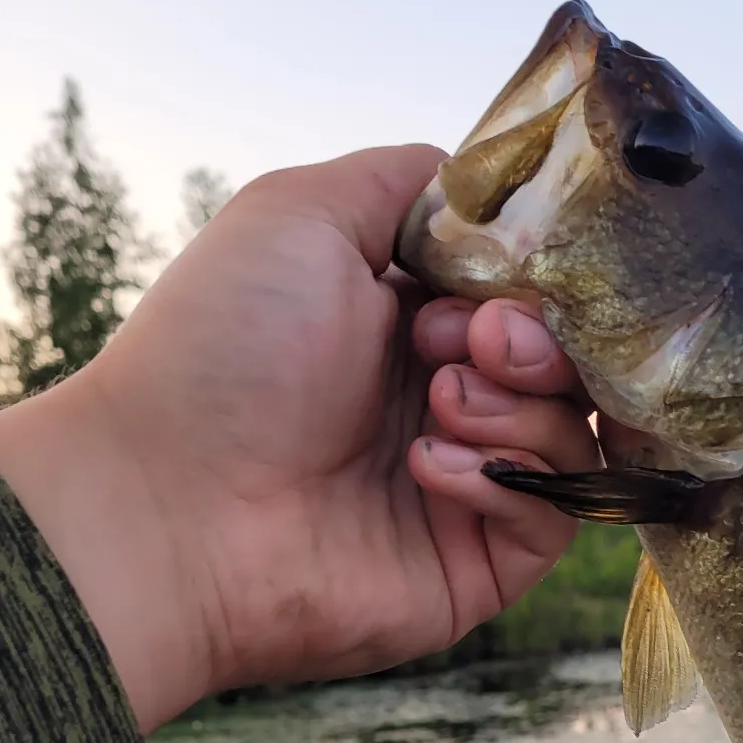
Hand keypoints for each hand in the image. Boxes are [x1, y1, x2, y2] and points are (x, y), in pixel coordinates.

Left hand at [0, 145, 599, 733]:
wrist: (168, 505)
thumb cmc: (223, 349)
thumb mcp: (303, 212)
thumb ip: (407, 180)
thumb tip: (492, 191)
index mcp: (413, 322)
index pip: (531, 295)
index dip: (531, 282)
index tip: (487, 284)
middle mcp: (447, 399)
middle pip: (568, 363)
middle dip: (537, 341)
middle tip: (476, 341)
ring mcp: (469, 483)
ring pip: (574, 435)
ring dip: (519, 405)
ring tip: (442, 402)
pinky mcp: (479, 562)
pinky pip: (554, 515)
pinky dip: (507, 478)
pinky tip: (429, 465)